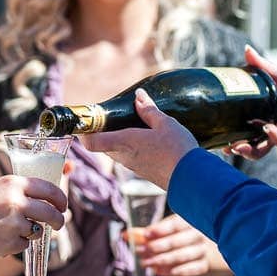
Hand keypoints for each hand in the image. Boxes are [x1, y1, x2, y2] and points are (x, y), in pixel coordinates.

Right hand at [0, 175, 66, 257]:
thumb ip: (21, 193)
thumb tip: (52, 203)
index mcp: (13, 183)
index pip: (50, 189)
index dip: (61, 198)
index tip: (62, 205)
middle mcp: (16, 202)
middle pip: (51, 212)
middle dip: (59, 220)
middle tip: (58, 223)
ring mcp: (14, 224)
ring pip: (38, 230)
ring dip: (31, 231)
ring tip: (9, 228)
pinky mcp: (10, 243)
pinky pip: (24, 244)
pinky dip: (16, 243)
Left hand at [80, 89, 196, 190]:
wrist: (192, 179)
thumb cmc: (178, 149)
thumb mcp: (165, 123)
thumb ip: (149, 110)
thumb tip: (138, 96)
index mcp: (124, 142)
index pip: (91, 141)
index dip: (84, 131)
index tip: (86, 121)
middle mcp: (124, 156)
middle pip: (102, 144)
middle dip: (103, 130)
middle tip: (113, 116)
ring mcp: (132, 166)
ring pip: (116, 151)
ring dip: (118, 138)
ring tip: (133, 124)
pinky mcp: (142, 172)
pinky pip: (129, 157)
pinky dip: (131, 147)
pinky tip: (146, 139)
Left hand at [131, 214, 233, 275]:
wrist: (218, 242)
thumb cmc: (187, 232)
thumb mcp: (172, 226)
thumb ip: (150, 232)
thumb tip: (126, 235)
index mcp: (192, 219)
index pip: (176, 224)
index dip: (161, 229)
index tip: (145, 234)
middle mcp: (200, 233)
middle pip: (176, 242)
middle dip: (155, 247)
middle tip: (138, 251)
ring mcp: (204, 249)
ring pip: (182, 256)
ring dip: (160, 260)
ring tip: (144, 263)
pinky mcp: (206, 264)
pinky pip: (189, 270)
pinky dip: (172, 272)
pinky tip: (158, 272)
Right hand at [227, 45, 276, 159]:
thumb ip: (264, 66)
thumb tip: (246, 49)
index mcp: (262, 108)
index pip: (239, 118)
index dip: (227, 124)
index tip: (214, 124)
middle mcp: (267, 123)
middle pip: (245, 138)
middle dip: (233, 143)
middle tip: (224, 143)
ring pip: (259, 147)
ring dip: (248, 148)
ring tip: (238, 146)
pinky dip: (273, 137)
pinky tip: (269, 130)